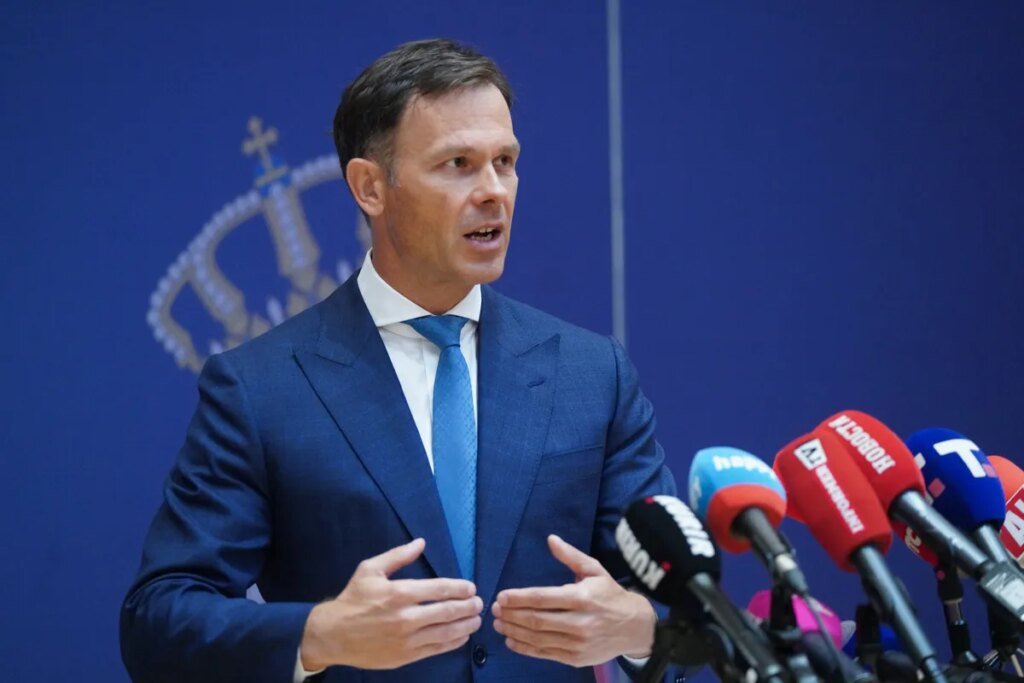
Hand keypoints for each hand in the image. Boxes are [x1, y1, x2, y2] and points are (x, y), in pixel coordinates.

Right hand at [300, 538, 482, 670]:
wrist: (333, 634)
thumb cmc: (353, 599)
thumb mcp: (370, 569)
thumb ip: (398, 556)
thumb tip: (421, 542)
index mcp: (398, 593)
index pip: (439, 589)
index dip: (460, 588)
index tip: (470, 587)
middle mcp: (405, 618)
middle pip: (448, 611)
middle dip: (468, 606)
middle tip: (479, 603)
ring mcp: (407, 640)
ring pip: (446, 632)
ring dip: (466, 625)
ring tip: (476, 620)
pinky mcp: (406, 656)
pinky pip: (436, 649)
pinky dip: (453, 642)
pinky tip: (462, 636)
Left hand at [492, 534, 655, 666]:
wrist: (635, 628)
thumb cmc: (611, 595)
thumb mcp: (595, 570)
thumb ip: (571, 556)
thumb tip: (551, 539)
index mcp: (582, 597)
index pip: (543, 598)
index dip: (519, 598)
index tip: (501, 597)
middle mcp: (580, 622)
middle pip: (537, 620)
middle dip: (511, 615)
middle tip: (494, 610)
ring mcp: (578, 643)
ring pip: (538, 638)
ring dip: (514, 632)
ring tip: (499, 624)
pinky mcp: (576, 659)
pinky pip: (546, 653)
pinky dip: (526, 649)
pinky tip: (512, 641)